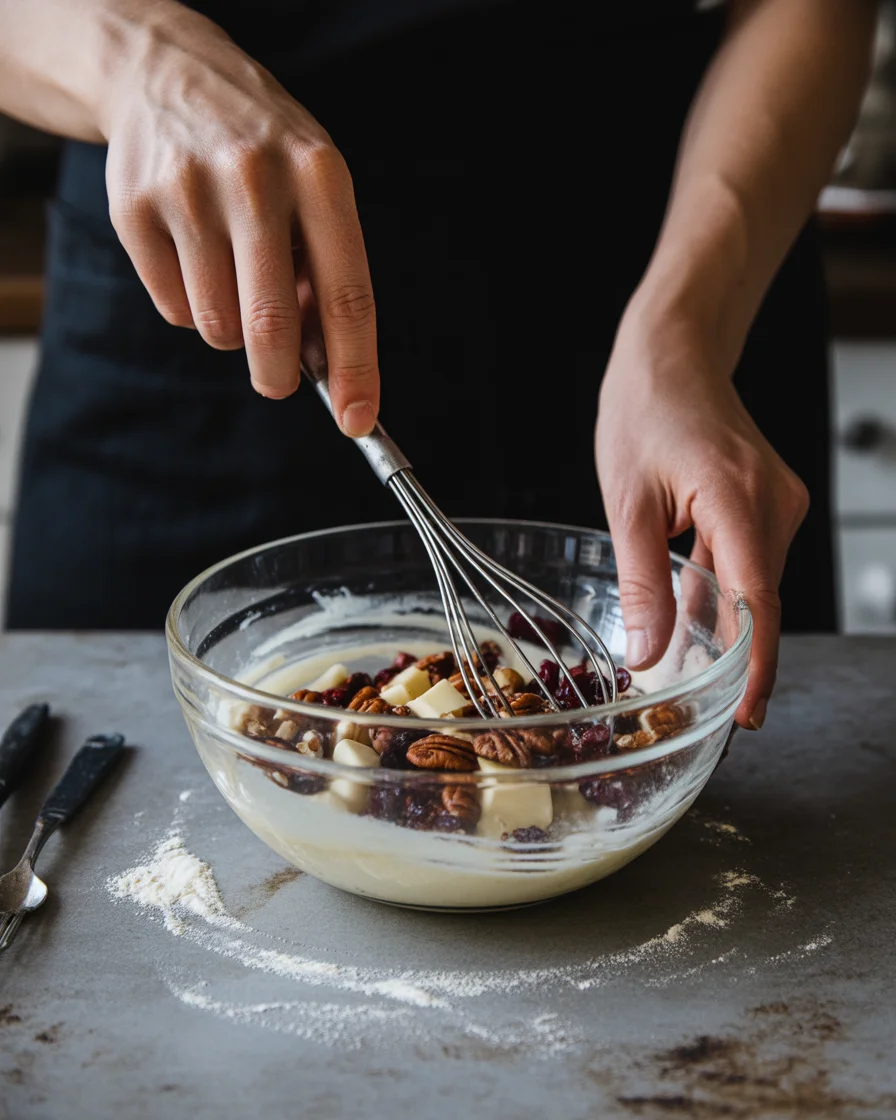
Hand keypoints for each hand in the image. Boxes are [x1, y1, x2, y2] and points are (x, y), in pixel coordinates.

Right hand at [101, 3, 377, 431]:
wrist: (169, 74)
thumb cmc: (264, 153)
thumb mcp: (315, 189)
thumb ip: (325, 273)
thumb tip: (327, 368)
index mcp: (320, 175)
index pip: (347, 295)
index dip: (355, 369)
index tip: (357, 420)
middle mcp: (254, 178)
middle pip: (269, 326)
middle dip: (277, 377)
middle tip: (278, 382)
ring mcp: (188, 190)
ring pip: (217, 327)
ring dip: (231, 327)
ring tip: (232, 275)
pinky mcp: (134, 207)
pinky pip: (174, 310)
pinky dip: (190, 305)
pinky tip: (194, 255)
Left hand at [595, 316, 808, 730]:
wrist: (672, 355)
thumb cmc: (644, 411)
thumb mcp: (626, 502)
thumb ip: (641, 582)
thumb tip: (647, 655)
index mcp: (738, 496)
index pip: (758, 600)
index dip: (754, 664)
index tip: (745, 712)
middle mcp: (773, 502)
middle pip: (760, 600)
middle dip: (732, 657)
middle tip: (696, 706)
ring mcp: (777, 502)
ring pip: (755, 586)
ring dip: (723, 627)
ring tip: (685, 670)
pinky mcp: (769, 504)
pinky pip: (749, 564)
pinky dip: (722, 595)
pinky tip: (691, 621)